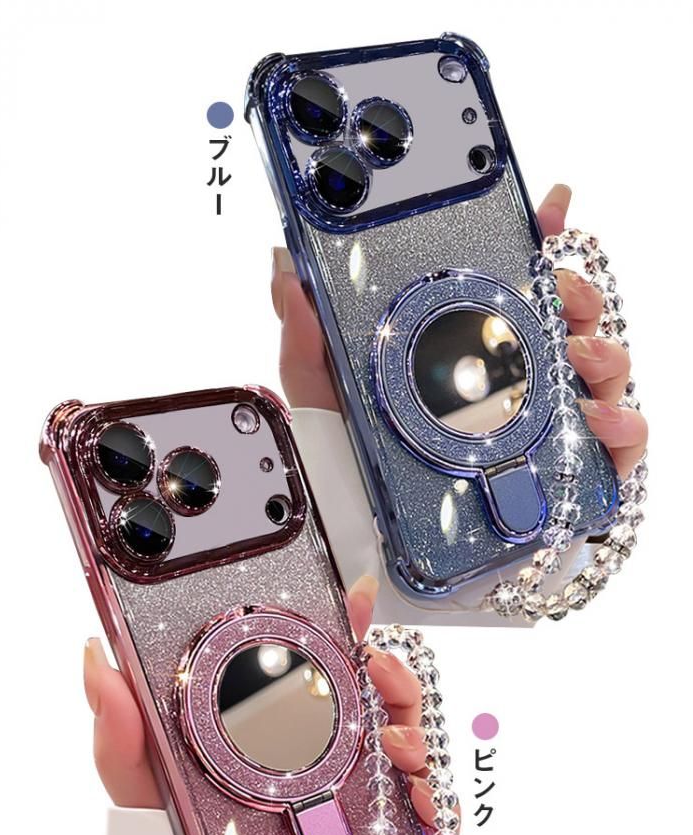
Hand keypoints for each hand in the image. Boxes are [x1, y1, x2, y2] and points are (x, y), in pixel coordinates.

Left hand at [83, 575, 452, 824]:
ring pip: (407, 736)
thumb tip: (97, 658)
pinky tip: (417, 797)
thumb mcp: (142, 782)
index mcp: (275, 713)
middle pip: (377, 688)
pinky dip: (432, 796)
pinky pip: (423, 805)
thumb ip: (118, 728)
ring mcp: (356, 783)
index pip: (320, 653)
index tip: (355, 599)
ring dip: (412, 727)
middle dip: (390, 669)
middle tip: (376, 668)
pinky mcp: (380, 829)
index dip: (345, 622)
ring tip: (393, 740)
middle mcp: (324, 741)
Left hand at [272, 184, 647, 477]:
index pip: (512, 281)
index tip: (553, 206)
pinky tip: (600, 422)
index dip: (537, 239)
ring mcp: (545, 423)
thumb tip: (285, 268)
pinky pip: (617, 447)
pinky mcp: (568, 473)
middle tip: (561, 295)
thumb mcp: (326, 401)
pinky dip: (624, 429)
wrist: (378, 554)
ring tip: (579, 359)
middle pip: (569, 316)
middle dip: (577, 293)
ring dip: (604, 354)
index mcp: (463, 347)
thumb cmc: (357, 471)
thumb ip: (305, 340)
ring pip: (602, 371)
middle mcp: (513, 378)